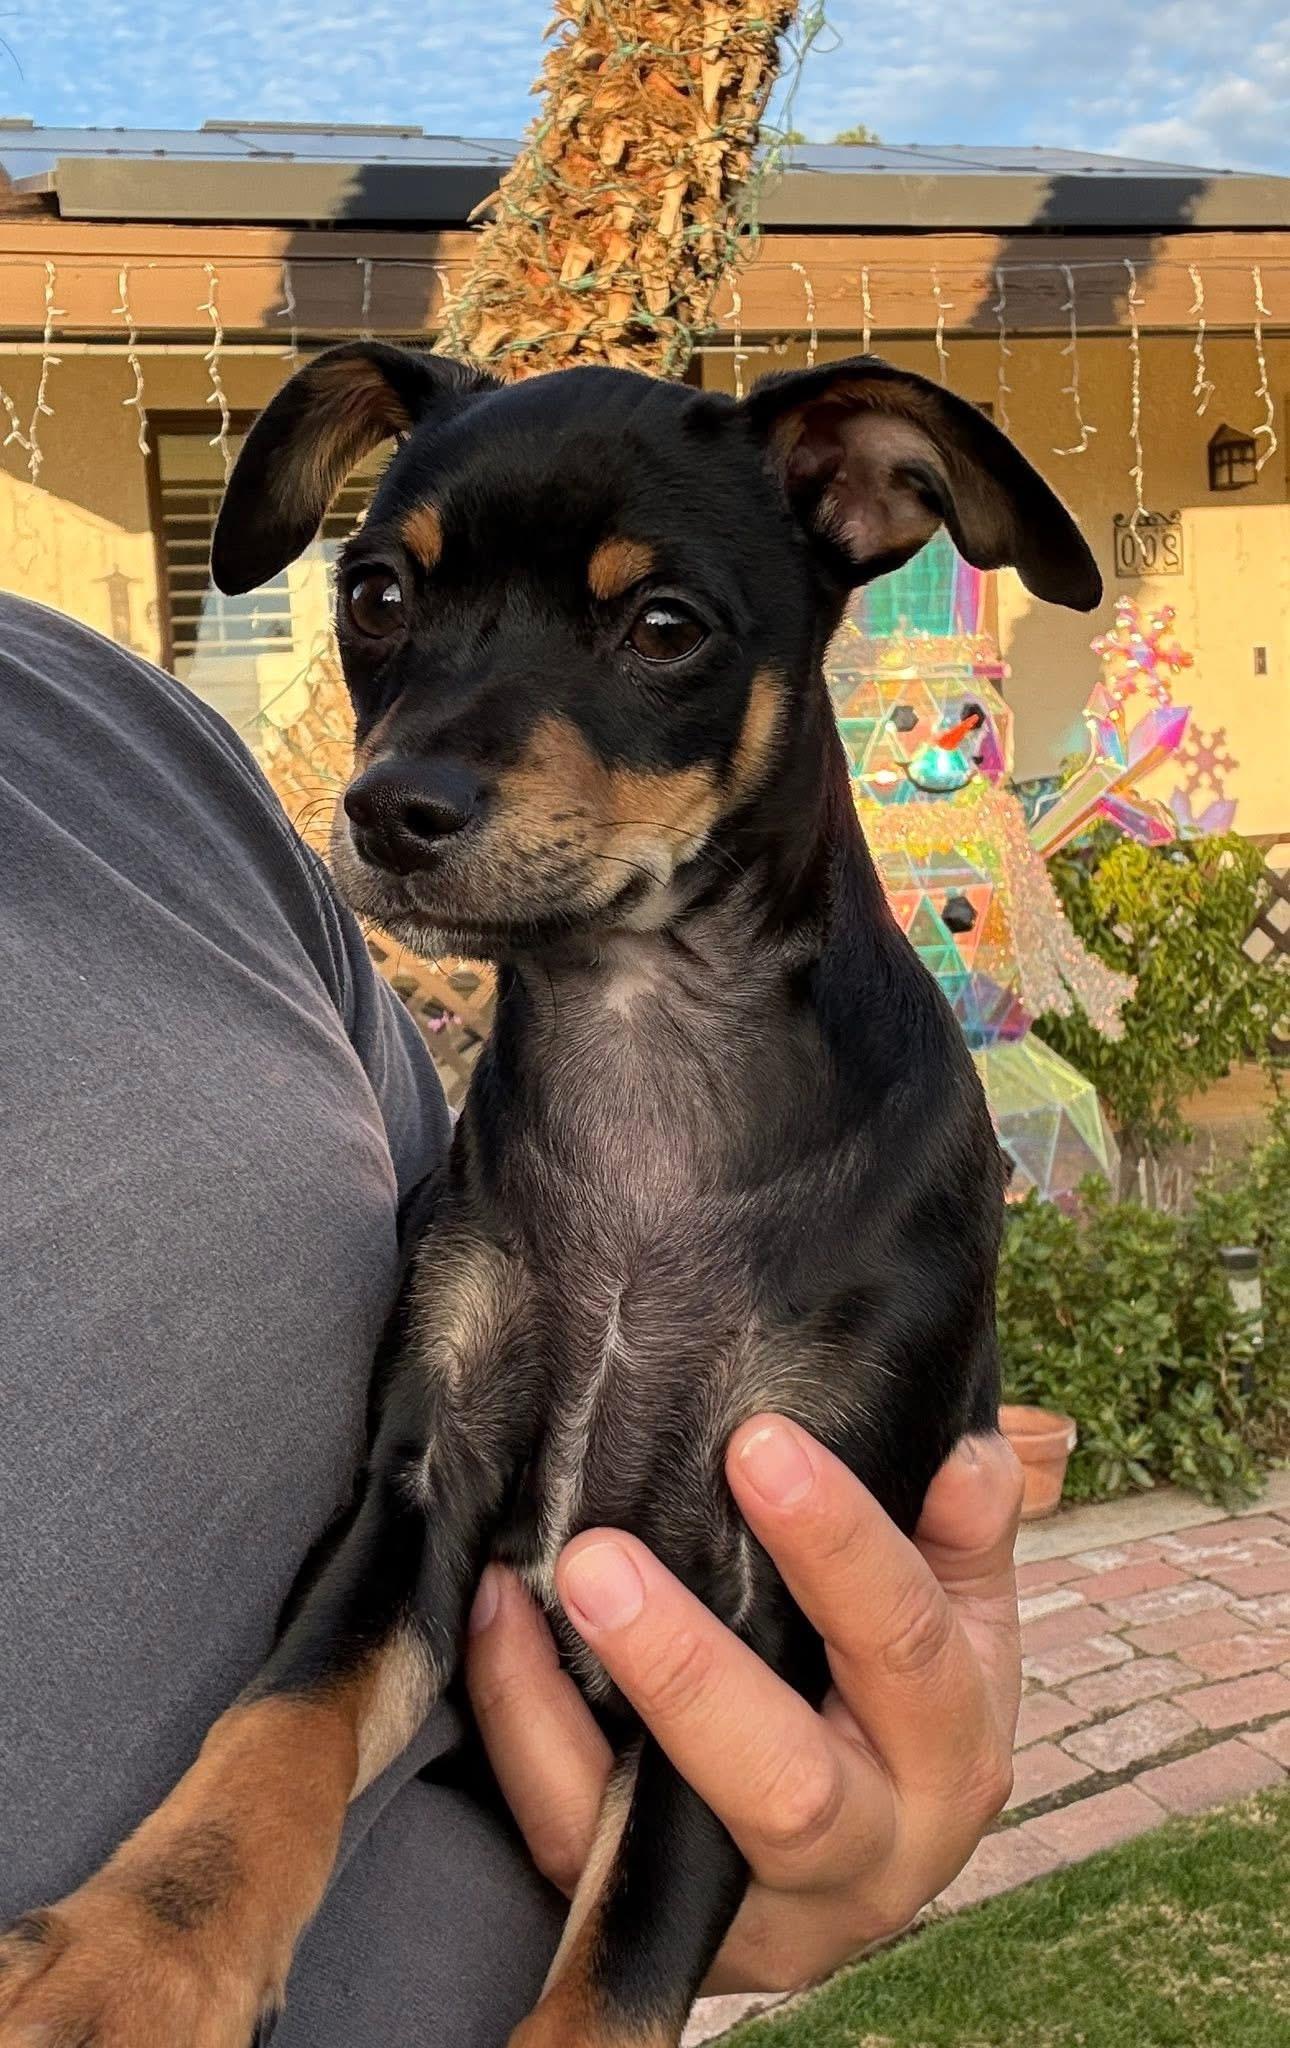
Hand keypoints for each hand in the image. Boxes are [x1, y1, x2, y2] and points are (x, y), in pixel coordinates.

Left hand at [465, 1418, 1023, 1993]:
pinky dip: (523, 1730)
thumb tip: (961, 1456)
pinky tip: (496, 1625)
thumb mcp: (957, 1618)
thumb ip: (960, 1535)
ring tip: (524, 1590)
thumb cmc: (901, 1696)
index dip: (839, 1545)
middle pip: (787, 1786)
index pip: (906, 1643)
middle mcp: (873, 1855)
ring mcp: (761, 1913)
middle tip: (598, 1557)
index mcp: (955, 1751)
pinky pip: (573, 1844)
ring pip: (662, 1838)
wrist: (858, 1857)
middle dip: (687, 1671)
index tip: (757, 1442)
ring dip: (569, 1712)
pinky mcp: (661, 1923)